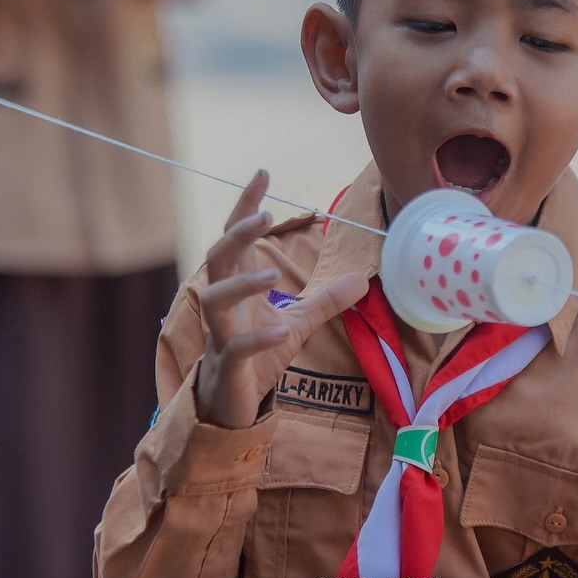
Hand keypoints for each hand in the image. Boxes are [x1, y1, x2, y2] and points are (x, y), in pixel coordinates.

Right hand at [194, 170, 368, 428]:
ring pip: (216, 299)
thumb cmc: (257, 356)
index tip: (263, 172)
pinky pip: (237, 347)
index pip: (236, 237)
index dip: (245, 204)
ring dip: (243, 284)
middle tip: (266, 215)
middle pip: (218, 258)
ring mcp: (222, 334)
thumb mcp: (299, 323)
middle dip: (238, 235)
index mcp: (237, 286)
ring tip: (273, 275)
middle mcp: (223, 304)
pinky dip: (259, 337)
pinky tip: (283, 329)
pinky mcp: (229, 365)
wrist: (231, 405)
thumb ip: (325, 299)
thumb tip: (361, 279)